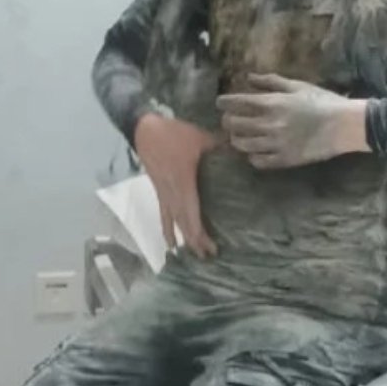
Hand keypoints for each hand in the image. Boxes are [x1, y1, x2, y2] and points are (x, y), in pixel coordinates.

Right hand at [133, 113, 220, 258]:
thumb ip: (221, 145)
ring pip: (172, 221)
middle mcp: (172, 193)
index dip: (200, 234)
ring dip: (182, 238)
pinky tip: (170, 241)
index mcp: (184, 183)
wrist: (144, 129)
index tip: (211, 248)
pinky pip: (164, 213)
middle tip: (208, 256)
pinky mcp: (158, 189)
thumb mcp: (200, 138)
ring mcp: (163, 193)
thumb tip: (242, 148)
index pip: (192, 215)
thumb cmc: (173, 134)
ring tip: (190, 255)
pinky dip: (167, 228)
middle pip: (183, 223)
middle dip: (195, 241)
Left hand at [217, 74, 367, 169]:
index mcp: (273, 103)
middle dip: (227, 121)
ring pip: (243, 145)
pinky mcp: (284, 160)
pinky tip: (255, 151)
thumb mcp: (298, 86)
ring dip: (237, 139)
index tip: (220, 103)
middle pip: (234, 125)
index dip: (224, 102)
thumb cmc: (323, 101)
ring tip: (239, 136)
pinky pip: (258, 161)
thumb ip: (271, 82)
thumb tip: (248, 77)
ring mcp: (276, 144)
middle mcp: (270, 124)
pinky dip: (252, 156)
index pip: (237, 102)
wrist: (344, 125)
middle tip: (229, 120)